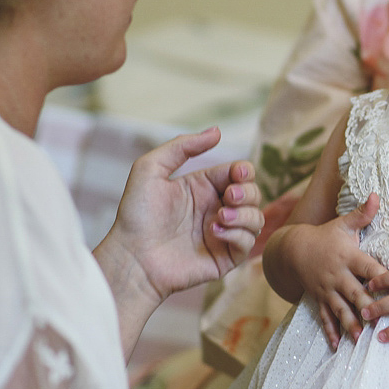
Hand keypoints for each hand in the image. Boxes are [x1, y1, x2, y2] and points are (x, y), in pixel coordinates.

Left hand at [95, 129, 263, 350]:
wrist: (132, 257)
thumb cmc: (136, 214)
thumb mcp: (150, 168)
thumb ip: (182, 146)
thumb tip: (218, 131)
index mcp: (203, 187)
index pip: (237, 174)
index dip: (243, 171)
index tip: (239, 173)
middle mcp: (216, 209)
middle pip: (252, 194)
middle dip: (247, 192)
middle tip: (229, 197)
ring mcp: (222, 234)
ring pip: (256, 218)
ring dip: (245, 214)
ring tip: (220, 217)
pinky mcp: (225, 258)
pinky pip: (248, 243)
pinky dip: (238, 235)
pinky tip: (215, 233)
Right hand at [284, 193, 385, 347]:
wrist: (293, 249)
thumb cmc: (325, 236)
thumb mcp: (343, 224)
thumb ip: (363, 214)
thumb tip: (377, 195)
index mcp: (348, 256)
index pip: (368, 267)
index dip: (381, 276)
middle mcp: (338, 275)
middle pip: (355, 292)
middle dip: (366, 306)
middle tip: (379, 320)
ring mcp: (327, 290)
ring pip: (340, 309)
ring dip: (350, 324)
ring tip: (360, 337)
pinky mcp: (319, 300)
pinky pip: (325, 318)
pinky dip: (331, 332)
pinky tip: (338, 346)